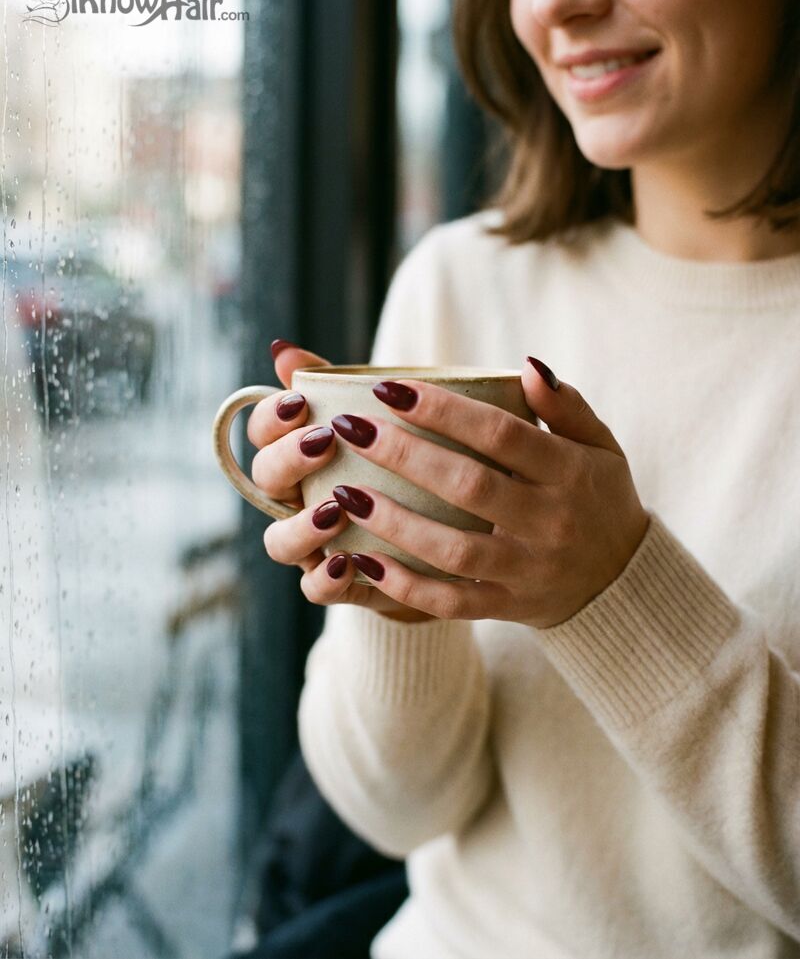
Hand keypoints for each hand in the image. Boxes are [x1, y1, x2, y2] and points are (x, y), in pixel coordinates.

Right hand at [250, 341, 433, 622]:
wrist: (444, 531)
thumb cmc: (401, 462)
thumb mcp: (380, 419)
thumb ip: (338, 385)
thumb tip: (282, 348)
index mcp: (299, 454)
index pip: (262, 431)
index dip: (270, 417)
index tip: (299, 402)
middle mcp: (295, 499)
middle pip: (265, 480)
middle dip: (288, 459)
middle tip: (326, 442)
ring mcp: (312, 545)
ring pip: (279, 542)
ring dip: (301, 525)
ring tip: (336, 508)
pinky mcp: (338, 584)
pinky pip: (316, 590)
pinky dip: (325, 579)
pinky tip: (348, 562)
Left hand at [322, 358, 649, 628]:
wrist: (622, 582)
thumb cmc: (599, 498)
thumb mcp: (600, 446)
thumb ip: (567, 407)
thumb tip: (528, 366)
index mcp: (570, 473)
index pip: (500, 434)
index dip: (444, 410)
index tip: (390, 388)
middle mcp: (550, 522)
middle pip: (468, 486)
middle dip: (404, 455)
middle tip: (351, 429)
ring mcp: (527, 569)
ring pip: (453, 550)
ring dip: (394, 522)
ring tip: (345, 492)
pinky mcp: (508, 606)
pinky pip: (452, 602)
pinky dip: (405, 587)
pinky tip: (363, 562)